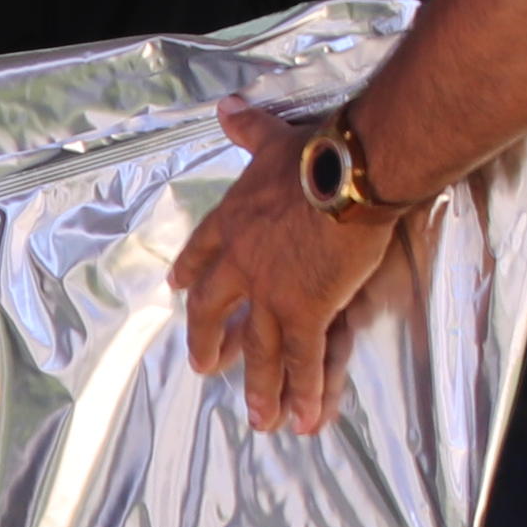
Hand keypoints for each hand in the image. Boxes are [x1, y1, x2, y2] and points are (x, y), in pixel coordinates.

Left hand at [171, 99, 408, 436]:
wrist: (348, 174)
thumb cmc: (315, 153)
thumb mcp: (272, 139)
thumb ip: (249, 129)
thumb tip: (229, 106)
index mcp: (232, 223)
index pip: (201, 254)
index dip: (191, 274)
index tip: (178, 290)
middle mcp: (242, 264)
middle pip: (214, 312)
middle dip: (208, 341)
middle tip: (205, 366)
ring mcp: (271, 293)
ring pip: (258, 349)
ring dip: (258, 387)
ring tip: (259, 418)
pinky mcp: (305, 311)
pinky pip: (302, 359)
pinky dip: (303, 391)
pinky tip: (303, 420)